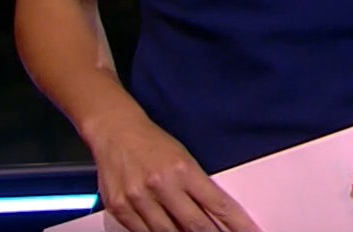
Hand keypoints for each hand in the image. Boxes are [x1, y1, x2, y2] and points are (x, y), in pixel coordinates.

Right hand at [86, 111, 256, 231]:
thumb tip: (216, 217)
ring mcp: (138, 199)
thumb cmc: (152, 143)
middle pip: (195, 225)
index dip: (238, 224)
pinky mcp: (120, 208)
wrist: (114, 130)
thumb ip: (198, 188)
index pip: (218, 204)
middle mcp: (161, 185)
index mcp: (183, 169)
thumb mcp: (183, 158)